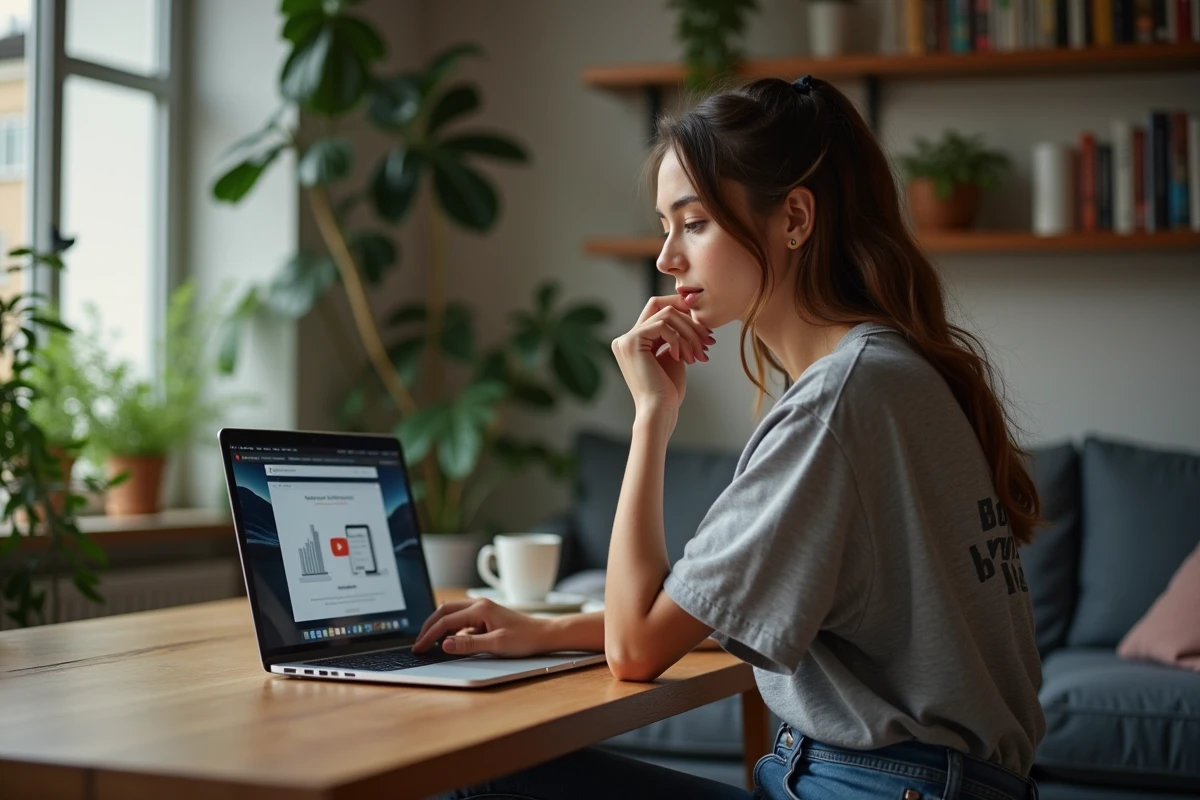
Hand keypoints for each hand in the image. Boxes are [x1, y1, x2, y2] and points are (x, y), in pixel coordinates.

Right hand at [412, 598, 550, 656]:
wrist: (545, 634)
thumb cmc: (525, 639)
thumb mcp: (496, 645)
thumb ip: (469, 644)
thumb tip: (445, 644)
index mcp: (480, 608)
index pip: (446, 621)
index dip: (430, 635)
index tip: (419, 648)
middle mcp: (479, 605)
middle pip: (444, 611)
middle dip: (429, 626)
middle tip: (418, 643)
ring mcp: (482, 610)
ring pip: (452, 614)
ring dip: (439, 626)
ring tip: (428, 642)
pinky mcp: (485, 617)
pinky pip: (462, 620)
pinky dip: (451, 629)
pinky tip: (449, 641)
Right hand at [611, 294, 714, 414]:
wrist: (659, 411)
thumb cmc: (668, 391)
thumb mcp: (674, 358)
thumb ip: (675, 337)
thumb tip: (691, 315)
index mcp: (634, 342)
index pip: (657, 310)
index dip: (681, 310)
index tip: (704, 328)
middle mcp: (625, 338)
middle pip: (660, 305)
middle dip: (689, 319)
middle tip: (708, 338)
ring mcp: (626, 339)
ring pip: (666, 315)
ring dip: (689, 332)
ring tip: (699, 351)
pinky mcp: (631, 342)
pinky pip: (663, 326)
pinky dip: (679, 339)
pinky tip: (683, 358)